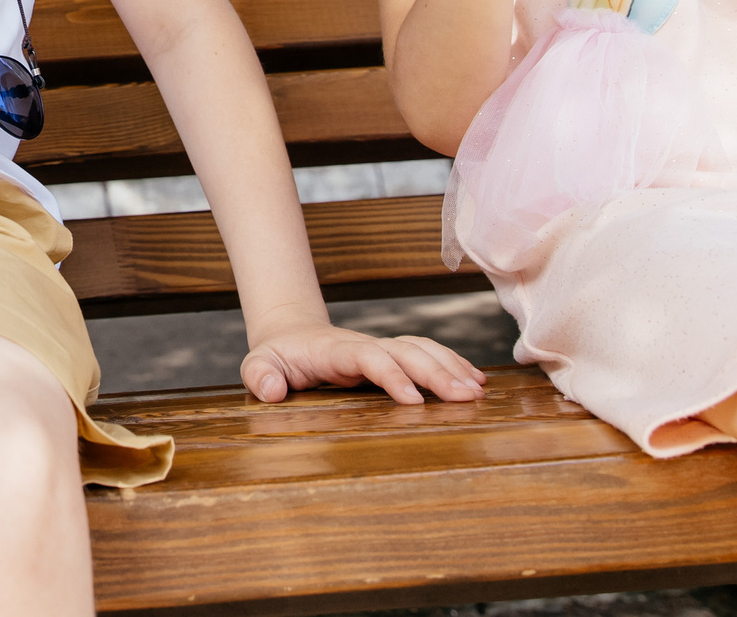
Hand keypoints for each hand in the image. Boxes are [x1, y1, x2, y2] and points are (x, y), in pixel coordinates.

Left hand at [239, 307, 486, 404]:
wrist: (289, 335)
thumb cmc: (275, 356)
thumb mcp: (258, 365)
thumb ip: (260, 376)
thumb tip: (272, 392)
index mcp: (335, 350)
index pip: (369, 358)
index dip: (392, 376)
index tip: (415, 402)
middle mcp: (364, 345)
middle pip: (406, 351)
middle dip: (437, 373)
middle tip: (466, 399)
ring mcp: (380, 348)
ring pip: (422, 350)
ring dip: (451, 368)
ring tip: (478, 392)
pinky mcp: (391, 355)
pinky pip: (426, 354)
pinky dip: (452, 364)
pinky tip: (476, 382)